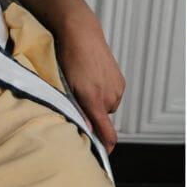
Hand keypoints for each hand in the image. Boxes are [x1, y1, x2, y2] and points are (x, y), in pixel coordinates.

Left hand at [55, 11, 124, 153]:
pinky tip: (94, 79)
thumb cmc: (68, 58)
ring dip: (98, 103)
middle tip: (78, 99)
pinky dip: (104, 93)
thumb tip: (86, 130)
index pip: (107, 132)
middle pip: (103, 119)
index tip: (102, 153)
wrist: (81, 33)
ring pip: (108, 107)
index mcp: (94, 99)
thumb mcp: (66, 85)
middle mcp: (109, 96)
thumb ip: (77, 110)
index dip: (106, 146)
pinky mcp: (120, 81)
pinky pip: (113, 96)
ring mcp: (116, 88)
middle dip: (92, 115)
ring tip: (85, 84)